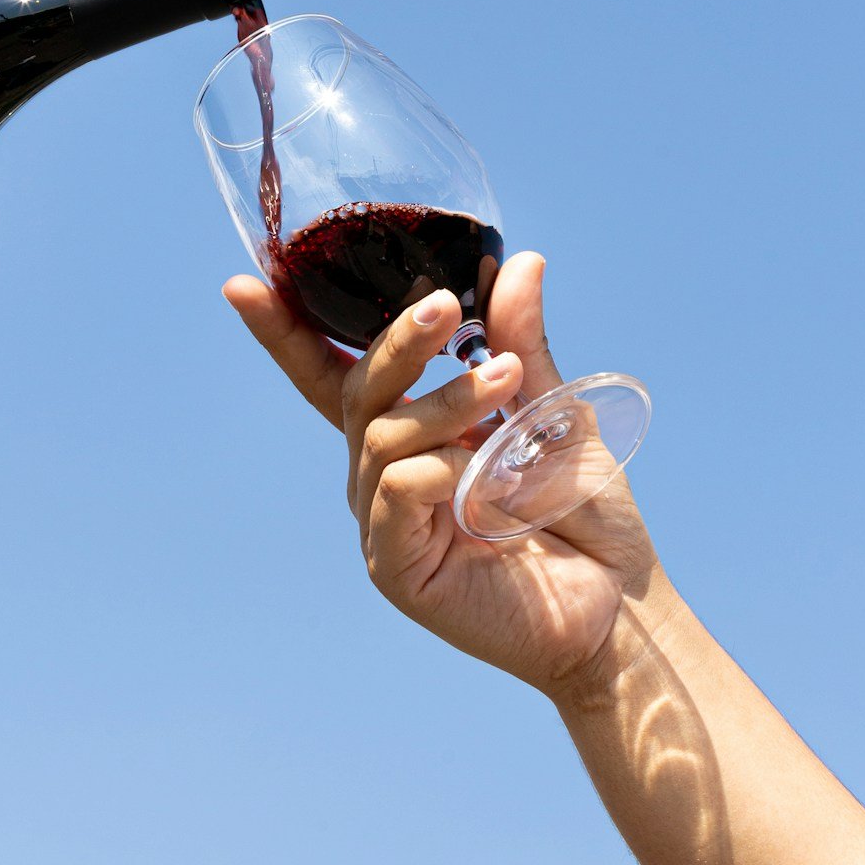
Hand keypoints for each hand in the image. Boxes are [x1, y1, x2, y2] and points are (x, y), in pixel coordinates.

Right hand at [224, 252, 662, 696]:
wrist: (619, 604)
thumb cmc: (583, 513)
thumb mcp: (554, 411)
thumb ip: (523, 343)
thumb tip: (522, 260)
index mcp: (409, 435)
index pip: (332, 375)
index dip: (285, 333)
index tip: (245, 283)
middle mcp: (384, 475)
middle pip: (358, 389)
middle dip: (397, 341)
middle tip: (447, 307)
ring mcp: (385, 522)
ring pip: (384, 435)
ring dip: (446, 399)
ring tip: (509, 383)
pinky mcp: (397, 567)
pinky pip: (397, 491)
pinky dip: (440, 467)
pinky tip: (484, 474)